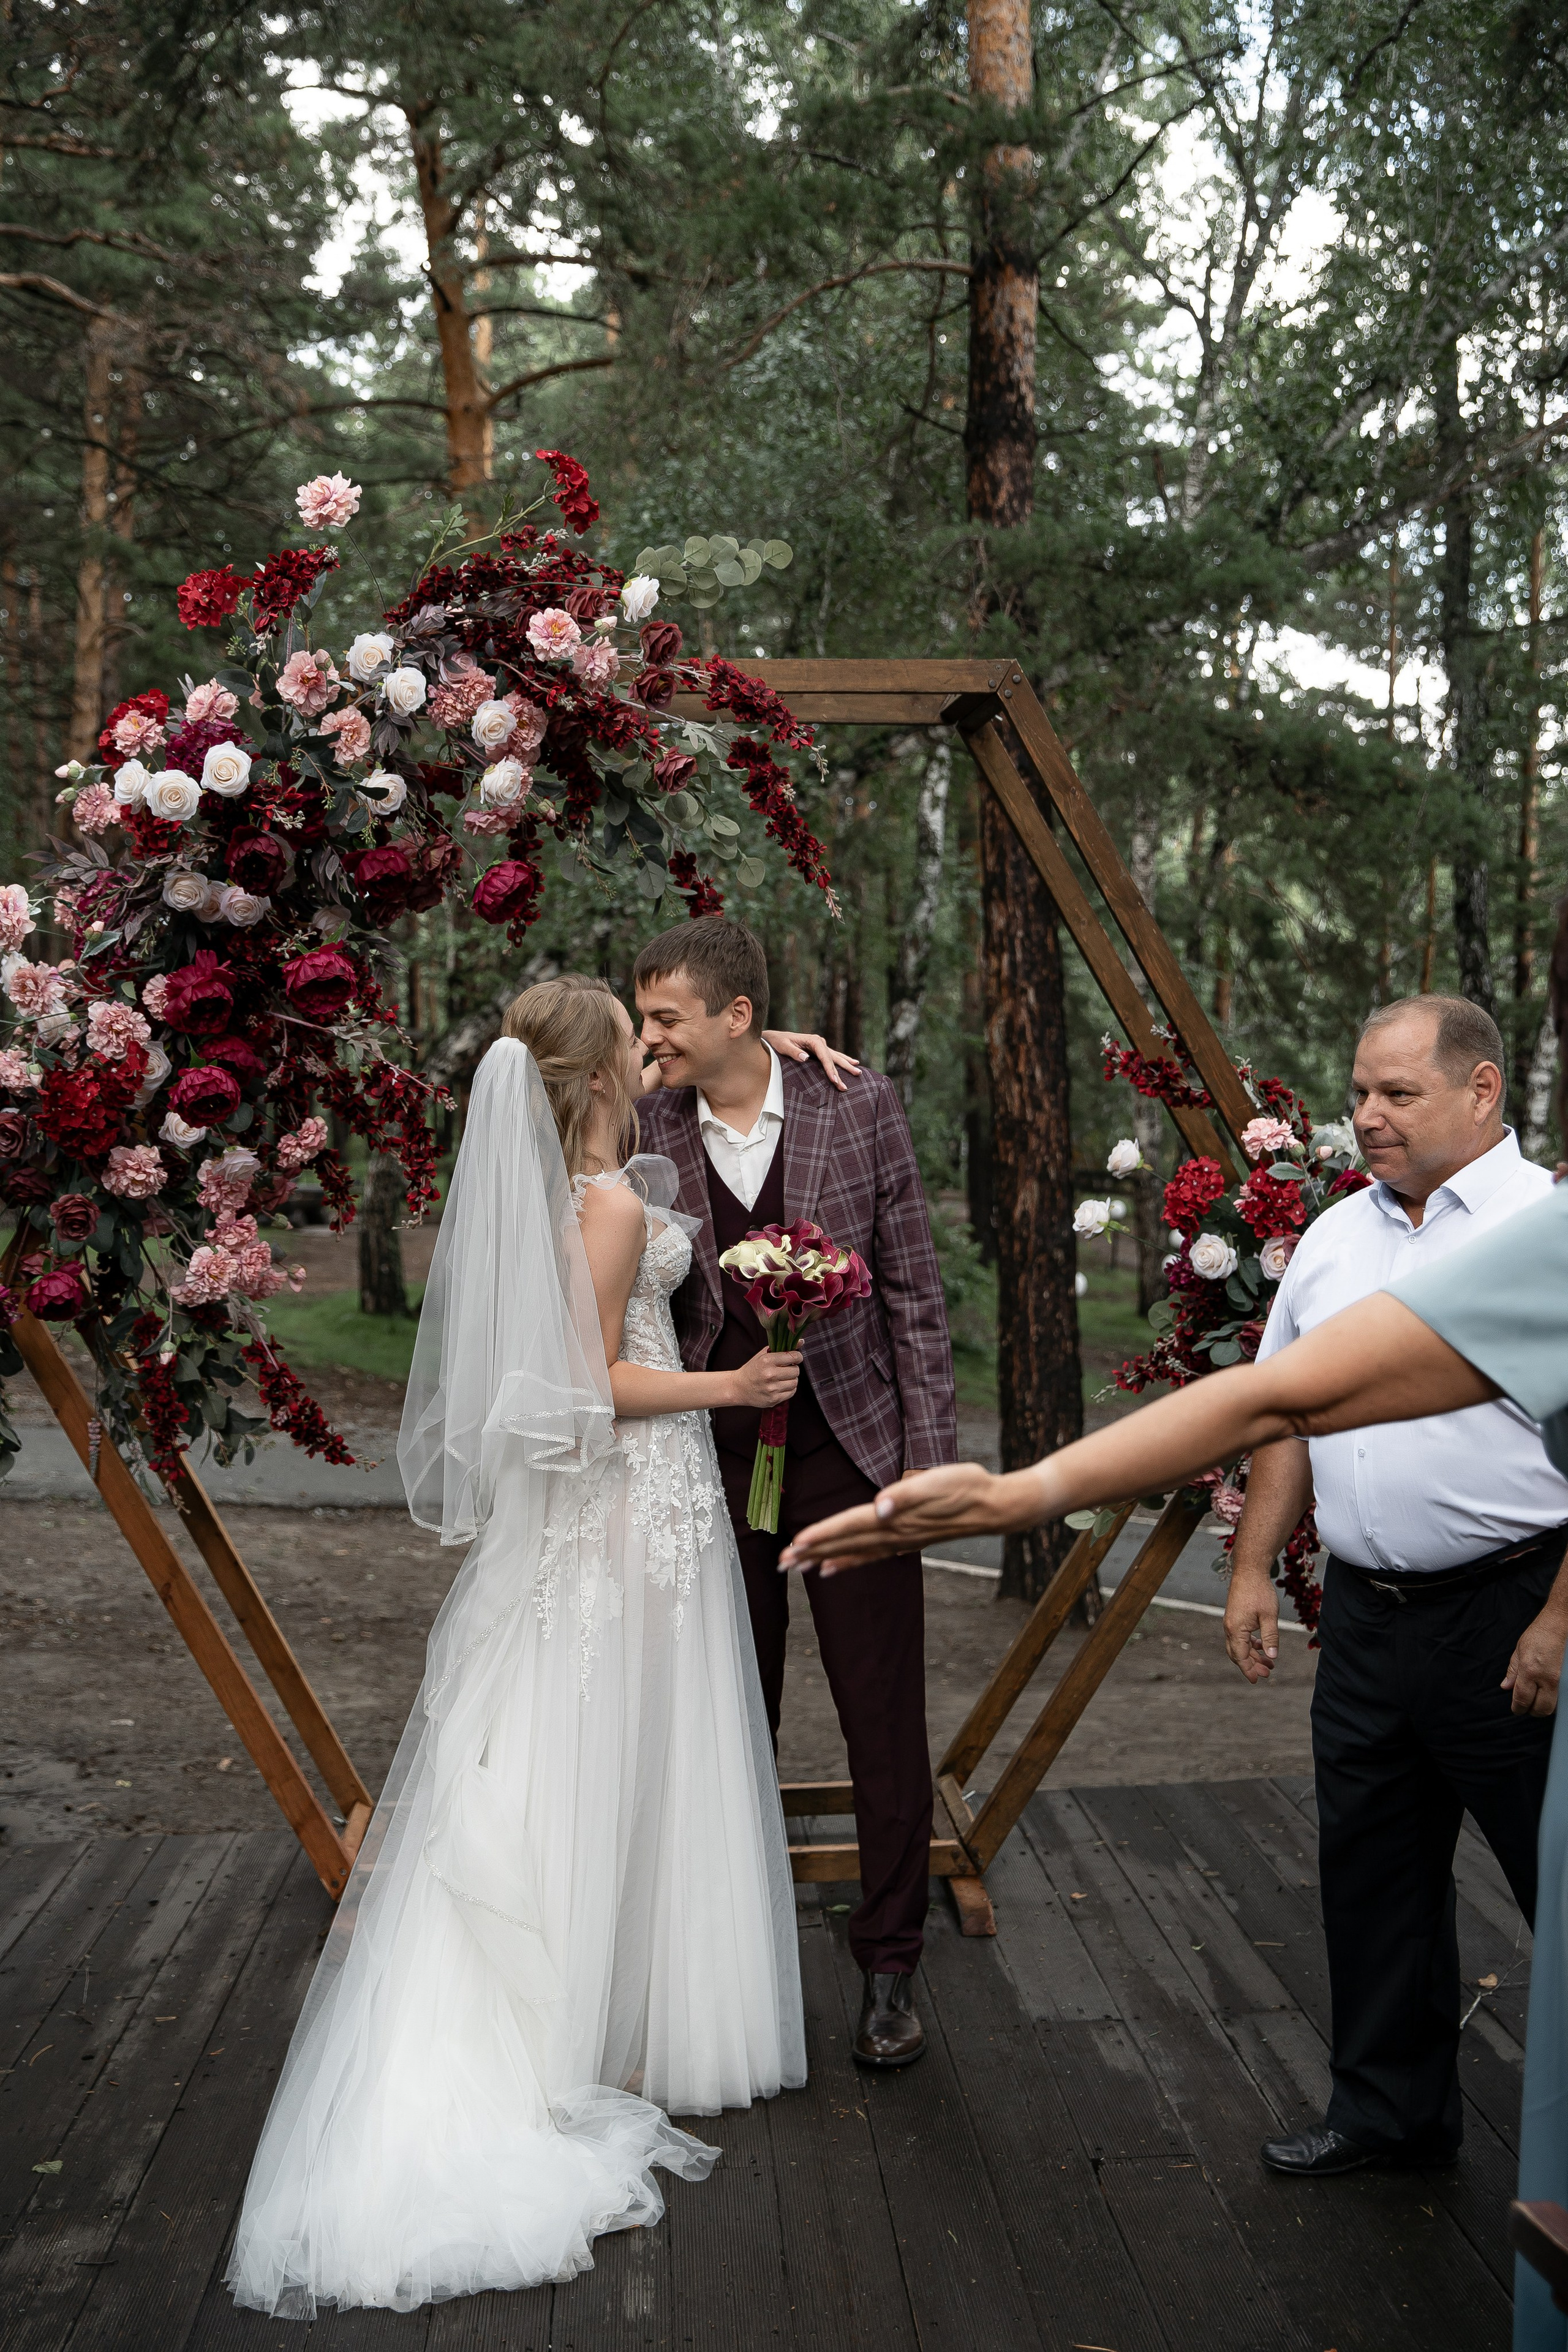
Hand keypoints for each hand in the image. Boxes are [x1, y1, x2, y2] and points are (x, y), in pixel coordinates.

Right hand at [730, 1347, 802, 1410]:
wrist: (739, 1387)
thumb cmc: (753, 1369)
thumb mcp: (764, 1355)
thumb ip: (782, 1347)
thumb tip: (801, 1341)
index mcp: (767, 1361)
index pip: (793, 1357)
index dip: (797, 1357)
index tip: (796, 1358)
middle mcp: (770, 1375)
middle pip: (796, 1371)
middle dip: (793, 1369)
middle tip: (785, 1369)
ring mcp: (772, 1388)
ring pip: (795, 1382)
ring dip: (791, 1379)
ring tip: (782, 1378)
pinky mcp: (774, 1399)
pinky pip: (791, 1392)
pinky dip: (788, 1389)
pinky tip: (780, 1385)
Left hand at [762, 1029, 860, 1092]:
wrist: (774, 1038)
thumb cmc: (778, 1043)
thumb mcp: (783, 1047)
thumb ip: (794, 1052)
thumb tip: (805, 1057)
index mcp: (813, 1040)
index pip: (825, 1057)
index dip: (830, 1069)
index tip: (835, 1080)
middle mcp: (819, 1042)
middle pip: (834, 1057)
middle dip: (843, 1069)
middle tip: (853, 1079)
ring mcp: (820, 1045)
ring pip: (836, 1057)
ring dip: (847, 1065)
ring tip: (858, 1072)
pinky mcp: (819, 1050)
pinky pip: (833, 1057)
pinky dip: (843, 1060)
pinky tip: (853, 1062)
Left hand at [780, 1462, 1020, 1574]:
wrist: (995, 1506)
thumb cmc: (967, 1488)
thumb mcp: (938, 1483)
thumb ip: (906, 1495)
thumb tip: (881, 1506)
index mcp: (896, 1518)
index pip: (850, 1526)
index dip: (822, 1535)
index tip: (795, 1544)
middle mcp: (894, 1534)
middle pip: (845, 1544)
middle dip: (811, 1553)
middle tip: (780, 1564)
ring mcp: (900, 1540)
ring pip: (853, 1552)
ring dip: (823, 1558)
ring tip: (795, 1567)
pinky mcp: (907, 1540)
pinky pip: (870, 1555)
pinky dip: (848, 1561)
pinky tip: (831, 1569)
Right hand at [1223, 1560, 1279, 1682]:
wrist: (1249, 1570)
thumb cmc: (1259, 1591)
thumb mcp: (1269, 1616)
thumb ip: (1270, 1638)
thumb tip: (1272, 1657)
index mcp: (1236, 1629)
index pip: (1240, 1656)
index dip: (1249, 1670)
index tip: (1258, 1680)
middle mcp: (1230, 1627)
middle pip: (1238, 1653)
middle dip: (1252, 1665)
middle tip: (1268, 1673)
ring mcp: (1231, 1622)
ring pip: (1239, 1645)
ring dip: (1253, 1655)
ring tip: (1269, 1662)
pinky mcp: (1235, 1616)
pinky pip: (1240, 1636)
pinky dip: (1251, 1644)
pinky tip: (1262, 1645)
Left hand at [1502, 1605, 1567, 1716]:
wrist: (1557, 1627)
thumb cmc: (1538, 1636)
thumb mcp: (1519, 1651)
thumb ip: (1513, 1672)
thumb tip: (1506, 1687)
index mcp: (1529, 1671)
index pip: (1522, 1699)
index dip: (1518, 1708)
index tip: (1516, 1709)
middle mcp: (1545, 1678)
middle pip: (1540, 1709)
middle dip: (1531, 1710)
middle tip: (1526, 1705)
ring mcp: (1559, 1680)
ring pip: (1552, 1706)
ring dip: (1542, 1707)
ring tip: (1536, 1698)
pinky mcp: (1566, 1680)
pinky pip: (1559, 1697)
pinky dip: (1552, 1699)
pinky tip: (1546, 1692)